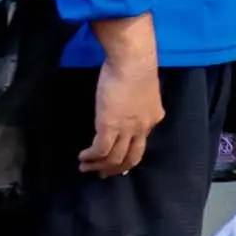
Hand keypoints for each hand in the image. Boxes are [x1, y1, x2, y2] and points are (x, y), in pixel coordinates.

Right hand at [82, 21, 161, 175]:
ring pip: (114, 158)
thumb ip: (139, 101)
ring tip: (86, 167)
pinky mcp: (110, 126)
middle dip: (116, 169)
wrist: (132, 61)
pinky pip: (101, 150)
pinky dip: (91, 157)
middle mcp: (143, 128)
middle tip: (102, 174)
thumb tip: (129, 105)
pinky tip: (83, 157)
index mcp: (153, 117)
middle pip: (131, 158)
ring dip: (99, 166)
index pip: (142, 143)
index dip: (129, 156)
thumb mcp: (144, 88)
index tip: (119, 164)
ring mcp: (127, 129)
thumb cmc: (136, 67)